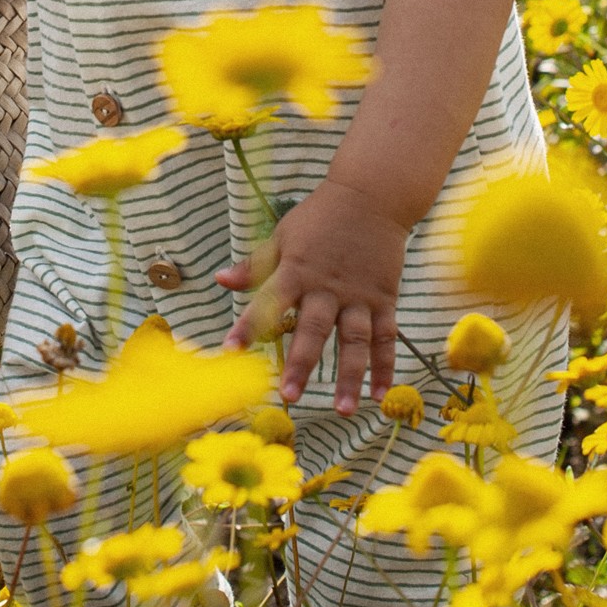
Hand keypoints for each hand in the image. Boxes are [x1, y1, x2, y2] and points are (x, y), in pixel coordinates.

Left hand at [218, 179, 408, 414]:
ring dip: (350, 377)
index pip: (268, 301)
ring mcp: (359, 295)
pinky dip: (384, 366)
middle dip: (300, 363)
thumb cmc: (320, 216)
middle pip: (313, 329)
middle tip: (289, 395)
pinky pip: (386, 337)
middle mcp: (328, 287)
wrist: (371, 195)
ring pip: (355, 341)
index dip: (248, 325)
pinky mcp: (384, 298)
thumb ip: (255, 264)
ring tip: (343, 410)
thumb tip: (220, 280)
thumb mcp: (282, 234)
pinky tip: (379, 395)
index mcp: (297, 269)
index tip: (230, 349)